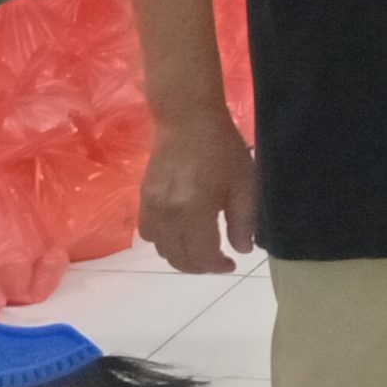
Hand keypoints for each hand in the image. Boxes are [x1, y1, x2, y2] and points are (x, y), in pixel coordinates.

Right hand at [139, 112, 256, 272]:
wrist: (187, 119)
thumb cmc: (222, 147)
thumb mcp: (244, 181)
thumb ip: (242, 220)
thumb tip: (241, 250)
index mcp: (195, 211)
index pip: (202, 256)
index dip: (217, 267)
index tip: (231, 265)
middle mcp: (168, 216)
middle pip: (178, 258)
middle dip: (199, 266)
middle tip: (217, 261)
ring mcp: (152, 208)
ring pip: (161, 249)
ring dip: (180, 257)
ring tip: (200, 250)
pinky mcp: (142, 199)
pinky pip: (148, 234)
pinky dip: (163, 242)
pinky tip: (179, 234)